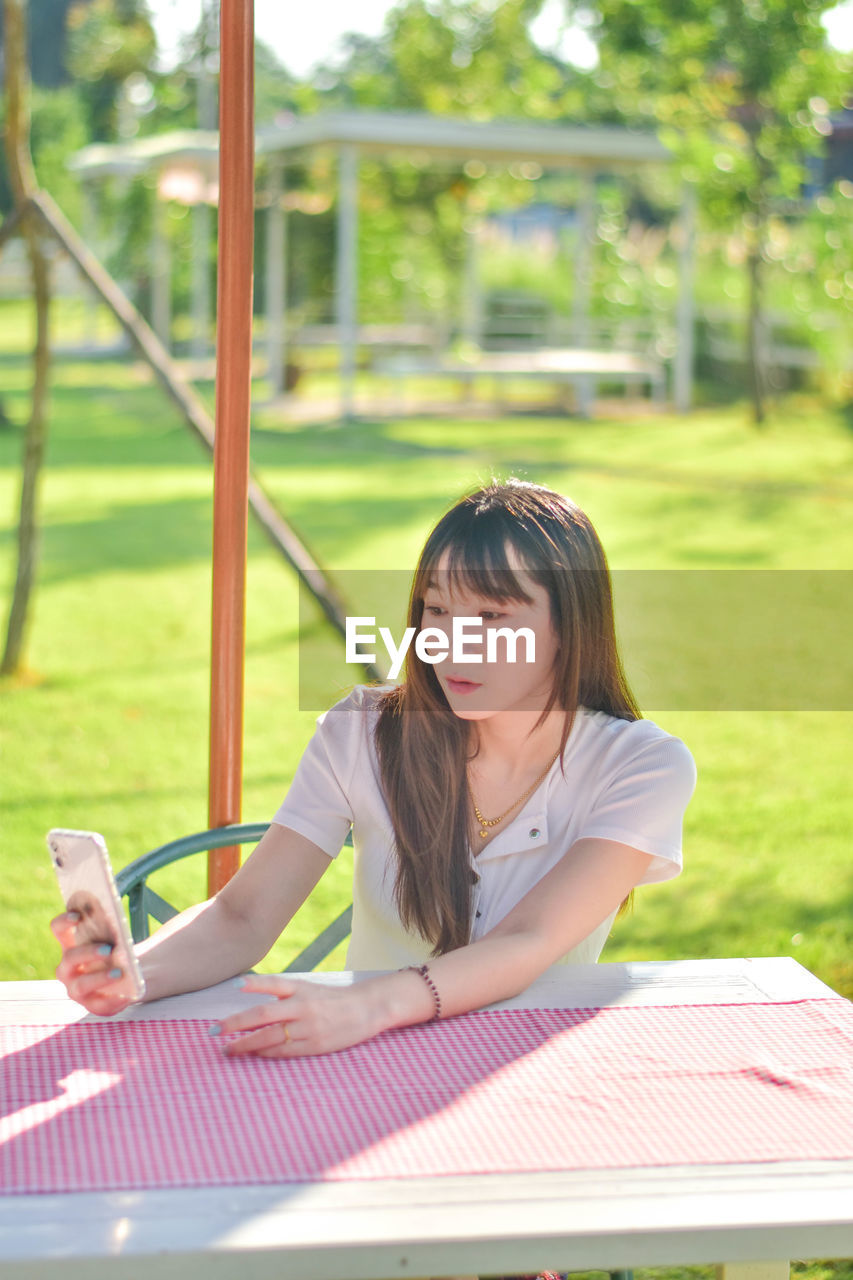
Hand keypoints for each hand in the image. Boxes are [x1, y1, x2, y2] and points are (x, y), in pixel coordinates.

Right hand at [51, 912, 132, 1016]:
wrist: (130, 977)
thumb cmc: (117, 952)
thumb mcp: (116, 939)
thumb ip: (113, 930)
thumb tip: (118, 926)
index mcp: (71, 946)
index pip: (59, 930)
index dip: (64, 921)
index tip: (78, 916)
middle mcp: (68, 969)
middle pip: (70, 958)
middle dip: (88, 952)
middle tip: (109, 949)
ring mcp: (77, 990)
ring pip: (81, 985)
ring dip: (99, 978)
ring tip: (118, 972)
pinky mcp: (93, 1006)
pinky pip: (101, 1005)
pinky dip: (114, 999)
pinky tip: (125, 995)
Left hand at [213, 975, 380, 1057]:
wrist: (366, 1009)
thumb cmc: (331, 999)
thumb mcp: (309, 988)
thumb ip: (283, 994)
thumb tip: (251, 1004)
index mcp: (301, 987)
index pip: (274, 983)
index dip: (254, 983)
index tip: (235, 986)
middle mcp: (303, 1005)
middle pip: (263, 1015)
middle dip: (236, 1024)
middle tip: (214, 1031)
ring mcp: (309, 1027)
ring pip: (269, 1037)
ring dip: (245, 1044)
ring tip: (228, 1049)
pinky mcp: (315, 1045)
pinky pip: (284, 1051)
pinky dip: (265, 1053)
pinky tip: (253, 1054)